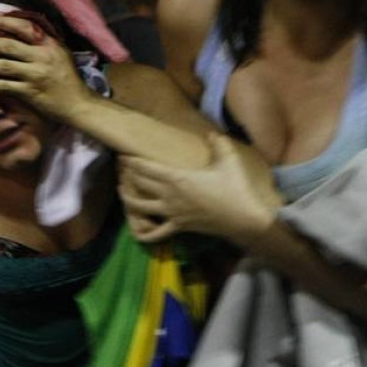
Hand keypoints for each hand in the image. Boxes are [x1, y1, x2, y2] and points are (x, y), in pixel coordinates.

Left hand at [0, 14, 92, 122]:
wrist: (78, 104)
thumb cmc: (67, 76)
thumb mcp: (59, 51)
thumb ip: (41, 40)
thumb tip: (15, 25)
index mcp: (49, 44)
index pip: (24, 27)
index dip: (4, 20)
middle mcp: (42, 57)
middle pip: (7, 45)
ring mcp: (35, 75)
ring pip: (2, 65)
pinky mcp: (30, 93)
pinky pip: (4, 86)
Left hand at [119, 133, 278, 244]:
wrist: (245, 220)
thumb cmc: (236, 189)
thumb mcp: (229, 161)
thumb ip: (219, 144)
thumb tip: (212, 132)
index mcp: (177, 178)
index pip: (145, 168)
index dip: (131, 161)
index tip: (121, 155)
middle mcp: (169, 196)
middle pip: (139, 184)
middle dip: (127, 175)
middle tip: (120, 168)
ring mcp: (172, 214)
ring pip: (139, 208)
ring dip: (127, 200)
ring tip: (122, 191)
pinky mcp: (178, 227)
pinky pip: (156, 234)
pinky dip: (144, 234)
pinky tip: (136, 232)